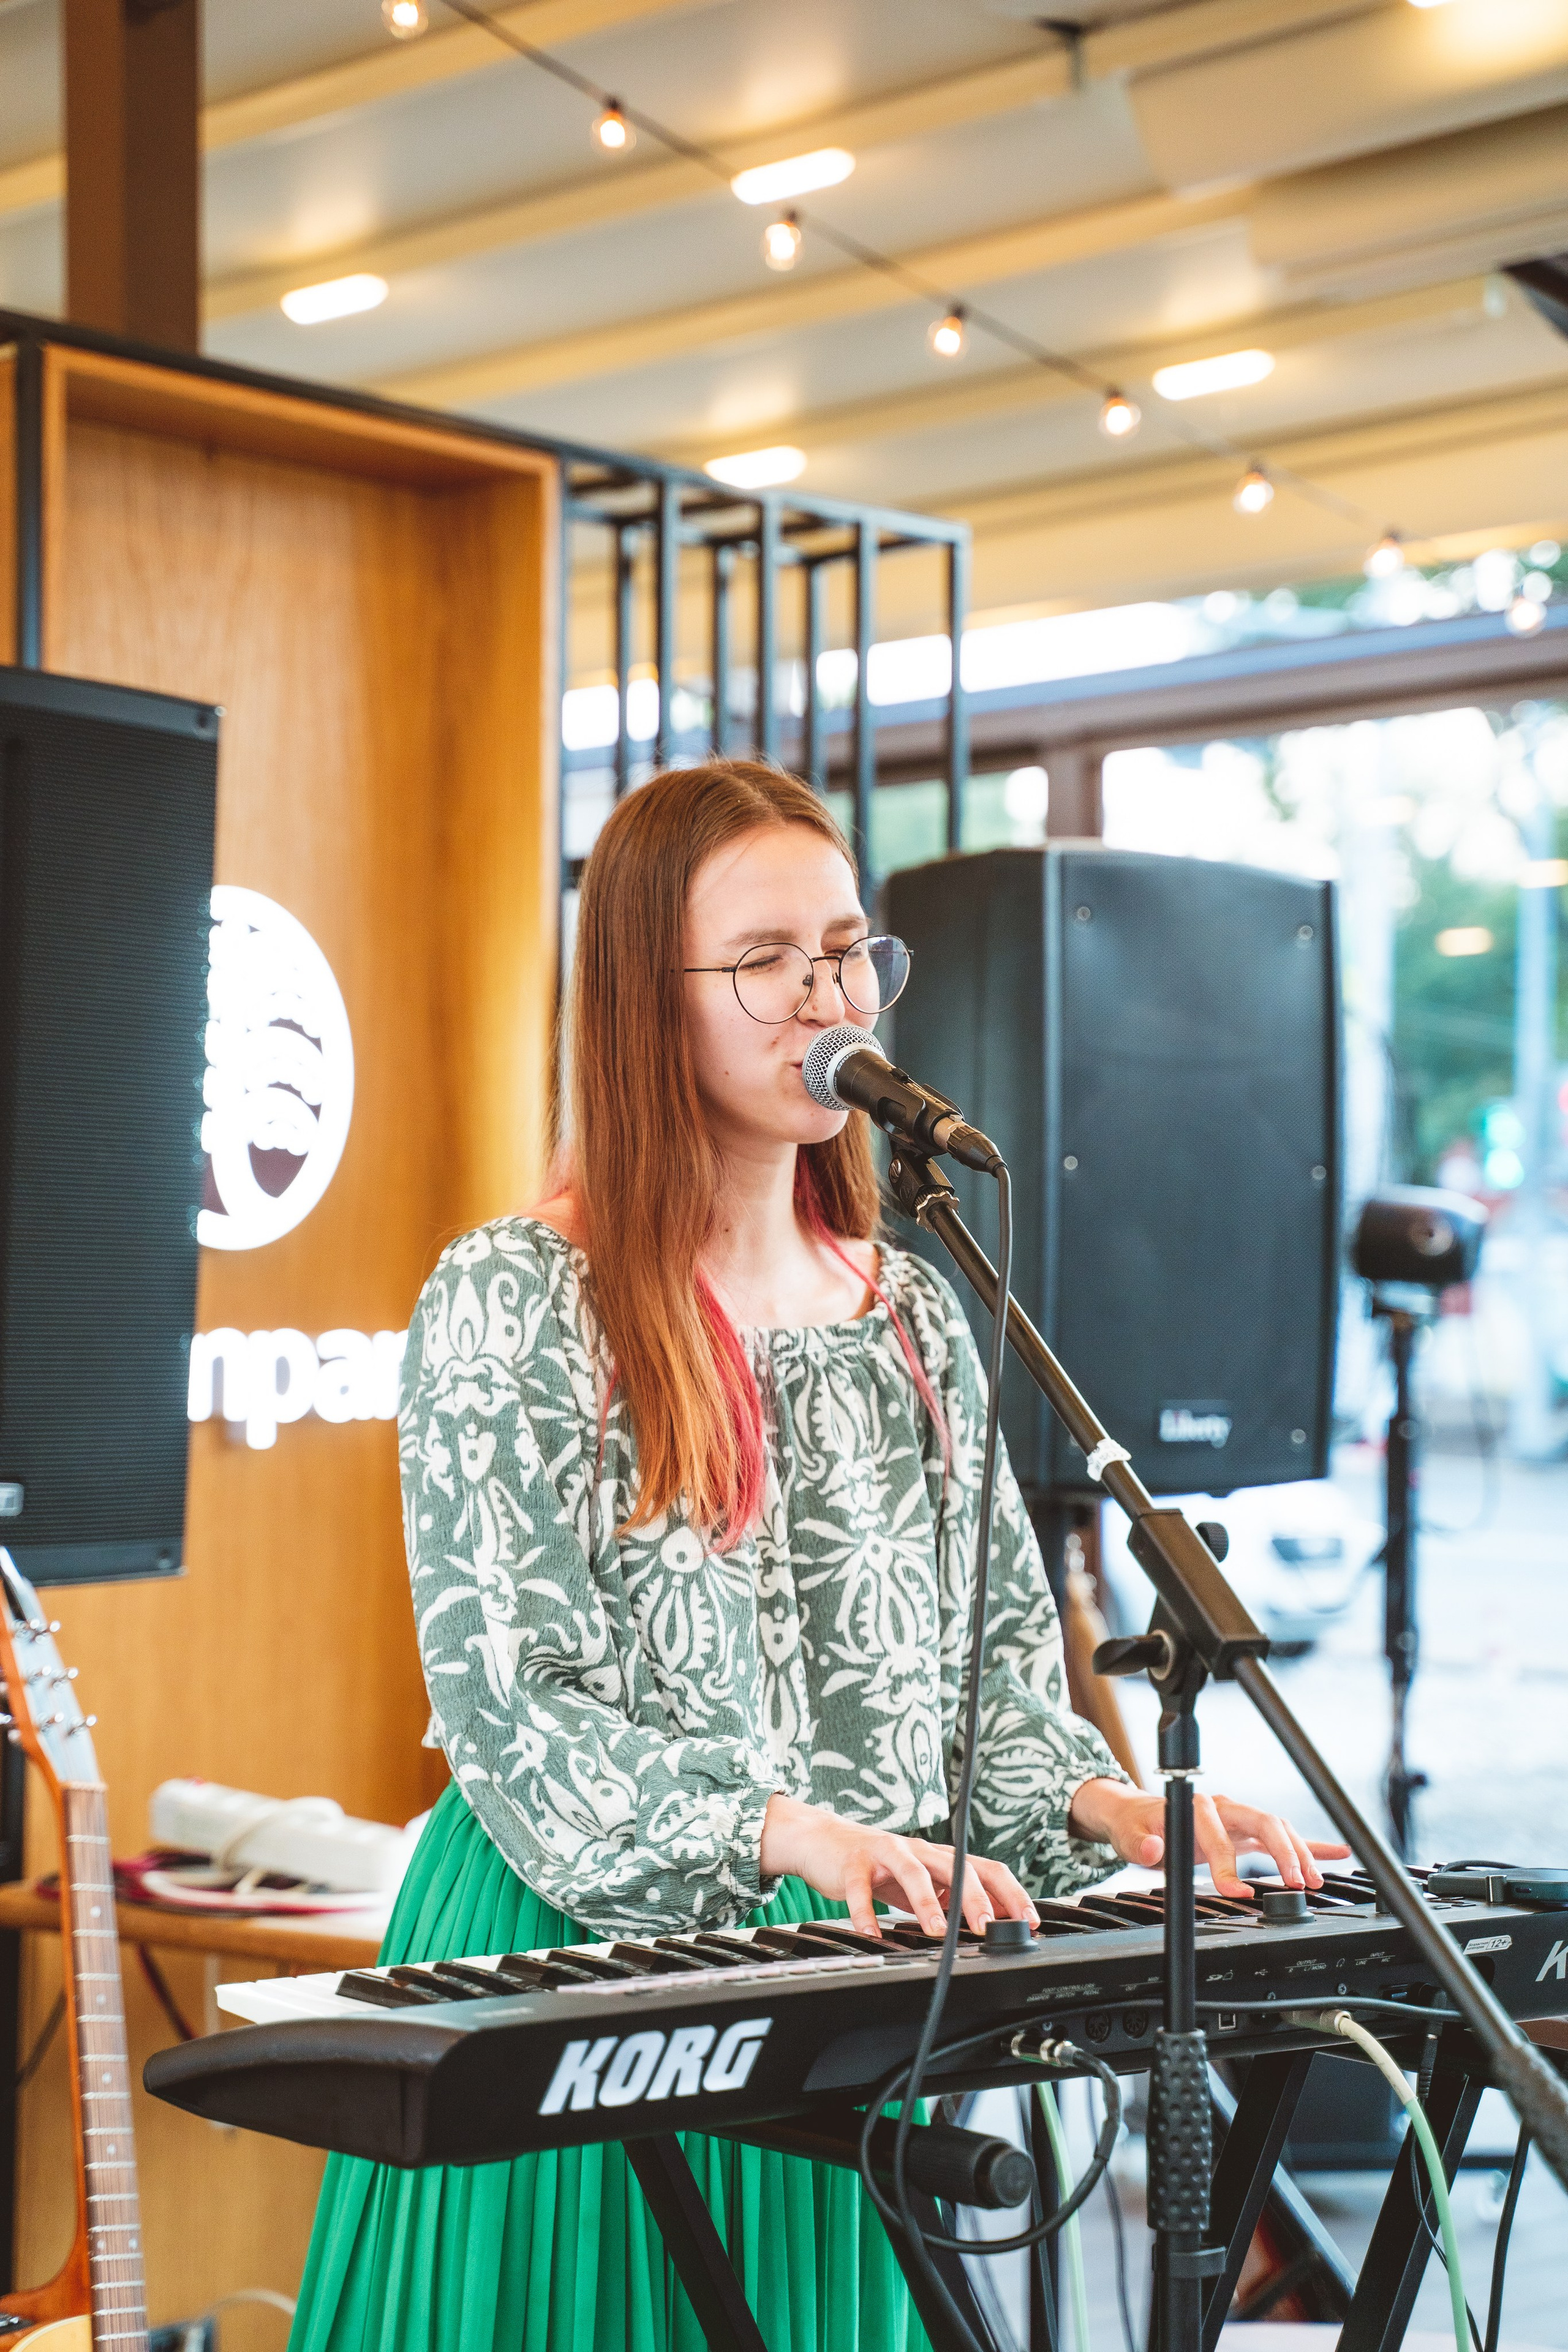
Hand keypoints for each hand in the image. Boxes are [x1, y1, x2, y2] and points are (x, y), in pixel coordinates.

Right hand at [760, 1793, 1038, 1939]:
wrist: (824, 1841)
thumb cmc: (877, 1865)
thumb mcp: (921, 1882)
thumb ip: (950, 1897)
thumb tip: (991, 1920)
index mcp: (939, 1857)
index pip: (986, 1869)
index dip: (1010, 1893)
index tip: (1027, 1920)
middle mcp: (918, 1849)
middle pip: (955, 1867)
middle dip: (974, 1898)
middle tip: (986, 1927)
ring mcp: (886, 1852)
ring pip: (912, 1871)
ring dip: (926, 1902)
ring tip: (936, 1930)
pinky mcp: (854, 1862)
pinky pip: (860, 1887)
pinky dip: (866, 1912)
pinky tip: (872, 1933)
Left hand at [1066, 1778, 1350, 1900]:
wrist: (1138, 1815)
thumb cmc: (1137, 1827)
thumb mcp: (1131, 1838)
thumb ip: (1142, 1845)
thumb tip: (1153, 1849)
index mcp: (1196, 1806)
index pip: (1220, 1835)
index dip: (1229, 1865)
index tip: (1237, 1893)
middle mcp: (1223, 1807)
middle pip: (1265, 1822)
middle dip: (1285, 1851)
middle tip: (1300, 1883)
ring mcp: (1238, 1816)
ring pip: (1279, 1828)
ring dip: (1300, 1852)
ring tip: (1316, 1880)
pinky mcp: (1247, 1830)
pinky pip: (1283, 1834)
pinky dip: (1311, 1843)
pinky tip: (1338, 1852)